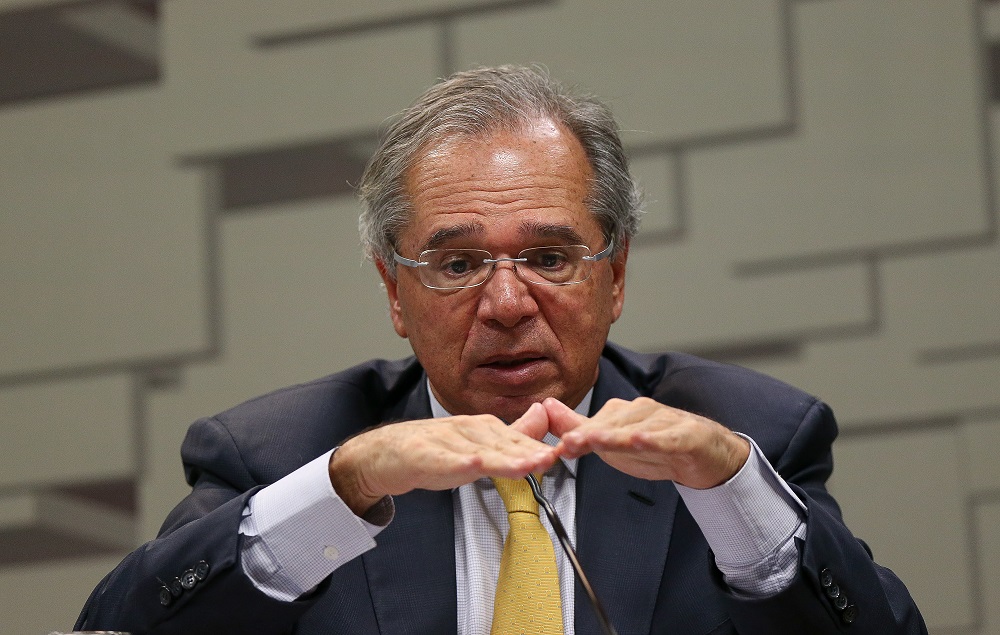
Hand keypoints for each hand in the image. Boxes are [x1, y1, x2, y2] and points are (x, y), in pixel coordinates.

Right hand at [329, 402, 555, 514]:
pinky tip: (470, 466)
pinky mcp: (422, 455)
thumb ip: (512, 433)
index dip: (539, 447)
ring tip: (524, 465)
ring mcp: (445, 441)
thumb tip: (545, 415)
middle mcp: (467, 430)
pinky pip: (441, 460)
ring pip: (476, 451)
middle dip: (526, 451)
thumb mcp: (479, 444)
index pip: (517, 439)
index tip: (564, 452)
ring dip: (500, 458)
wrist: (386, 453)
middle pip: (501, 444)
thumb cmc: (435, 449)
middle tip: (551, 458)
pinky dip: (456, 463)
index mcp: (483, 428)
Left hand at [545, 397, 749, 488]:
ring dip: (617, 436)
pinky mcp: (687, 435)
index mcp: (621, 414)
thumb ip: (578, 428)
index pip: (594, 424)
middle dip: (590, 434)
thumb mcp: (612, 443)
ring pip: (638, 429)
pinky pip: (668, 437)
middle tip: (569, 443)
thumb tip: (545, 408)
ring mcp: (665, 421)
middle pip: (613, 424)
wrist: (704, 454)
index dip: (576, 434)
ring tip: (597, 441)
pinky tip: (641, 441)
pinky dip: (655, 439)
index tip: (559, 443)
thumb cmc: (655, 446)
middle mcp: (641, 412)